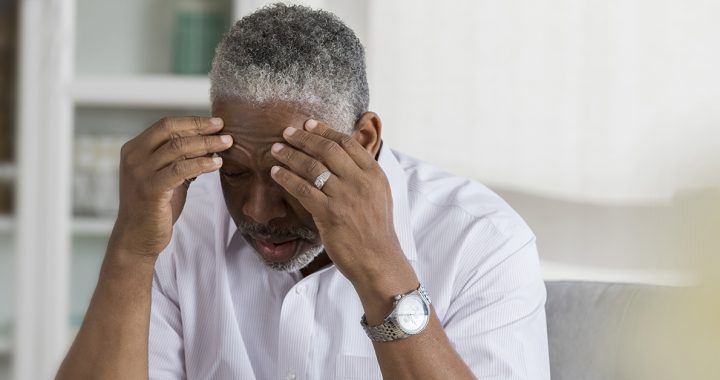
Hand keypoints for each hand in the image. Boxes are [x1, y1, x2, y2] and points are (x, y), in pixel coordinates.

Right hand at [110, 117, 231, 257]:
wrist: (137, 237)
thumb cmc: (154, 207)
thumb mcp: (166, 176)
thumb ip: (180, 159)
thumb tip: (209, 142)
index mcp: (134, 149)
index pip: (166, 125)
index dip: (192, 122)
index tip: (216, 123)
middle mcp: (134, 157)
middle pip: (171, 131)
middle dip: (201, 128)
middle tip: (224, 130)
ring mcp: (140, 173)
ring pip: (178, 148)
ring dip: (206, 144)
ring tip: (227, 144)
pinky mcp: (150, 189)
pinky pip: (181, 170)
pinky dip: (202, 164)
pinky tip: (217, 163)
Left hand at [269, 119, 411, 285]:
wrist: (378, 260)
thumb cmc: (376, 231)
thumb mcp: (379, 195)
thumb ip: (363, 175)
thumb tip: (342, 158)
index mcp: (373, 174)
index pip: (347, 143)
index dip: (325, 131)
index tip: (309, 124)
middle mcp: (360, 181)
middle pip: (327, 149)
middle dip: (303, 138)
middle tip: (287, 133)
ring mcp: (344, 197)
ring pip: (311, 166)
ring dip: (290, 155)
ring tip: (276, 150)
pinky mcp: (329, 214)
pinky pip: (302, 189)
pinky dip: (286, 178)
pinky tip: (276, 173)